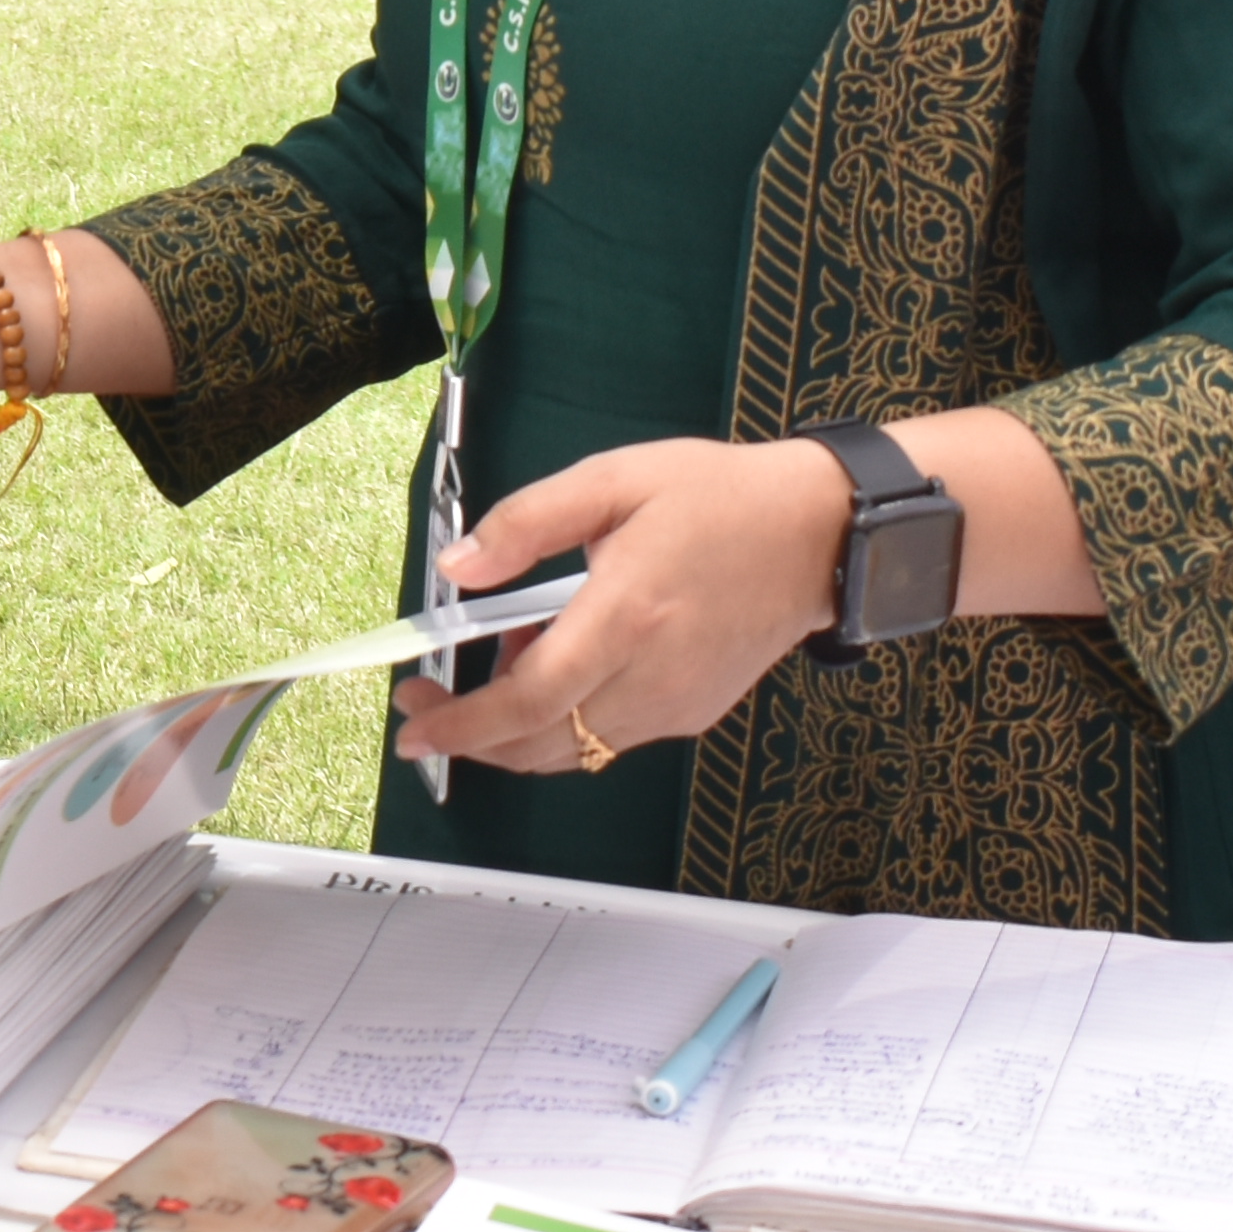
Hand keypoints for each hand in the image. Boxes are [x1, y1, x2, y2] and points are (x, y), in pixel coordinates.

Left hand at [386, 437, 851, 778]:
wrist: (820, 534)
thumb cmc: (722, 500)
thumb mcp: (611, 481)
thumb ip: (526, 524)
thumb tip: (460, 566)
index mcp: (626, 618)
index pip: (527, 702)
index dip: (461, 727)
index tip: (413, 726)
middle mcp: (651, 678)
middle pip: (540, 744)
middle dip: (470, 736)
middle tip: (427, 701)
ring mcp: (675, 706)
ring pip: (572, 750)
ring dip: (518, 725)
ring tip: (510, 651)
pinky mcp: (691, 713)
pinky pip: (608, 738)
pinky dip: (566, 719)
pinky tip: (562, 661)